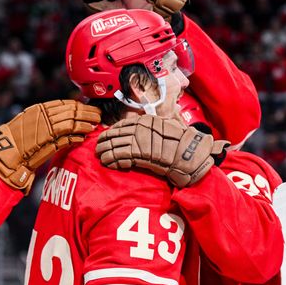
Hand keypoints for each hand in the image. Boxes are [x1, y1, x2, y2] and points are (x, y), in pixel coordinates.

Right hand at [0, 100, 99, 192]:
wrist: (4, 154)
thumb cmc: (14, 142)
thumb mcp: (28, 123)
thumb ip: (44, 120)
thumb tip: (62, 118)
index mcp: (38, 109)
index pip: (64, 104)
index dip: (78, 106)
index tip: (87, 108)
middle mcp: (43, 115)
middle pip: (72, 110)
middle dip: (87, 112)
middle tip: (98, 115)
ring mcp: (46, 127)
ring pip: (72, 121)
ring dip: (85, 123)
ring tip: (94, 126)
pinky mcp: (48, 141)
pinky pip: (68, 136)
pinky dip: (77, 136)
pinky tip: (83, 137)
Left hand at [96, 113, 228, 187]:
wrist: (187, 152)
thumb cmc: (179, 140)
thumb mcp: (164, 125)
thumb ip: (149, 125)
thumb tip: (135, 123)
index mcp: (144, 121)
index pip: (121, 125)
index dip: (111, 131)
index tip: (106, 135)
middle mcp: (138, 129)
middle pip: (114, 135)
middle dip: (104, 141)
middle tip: (97, 147)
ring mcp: (137, 141)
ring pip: (114, 146)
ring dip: (105, 152)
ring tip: (100, 156)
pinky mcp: (137, 155)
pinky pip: (120, 157)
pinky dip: (112, 160)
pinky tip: (108, 163)